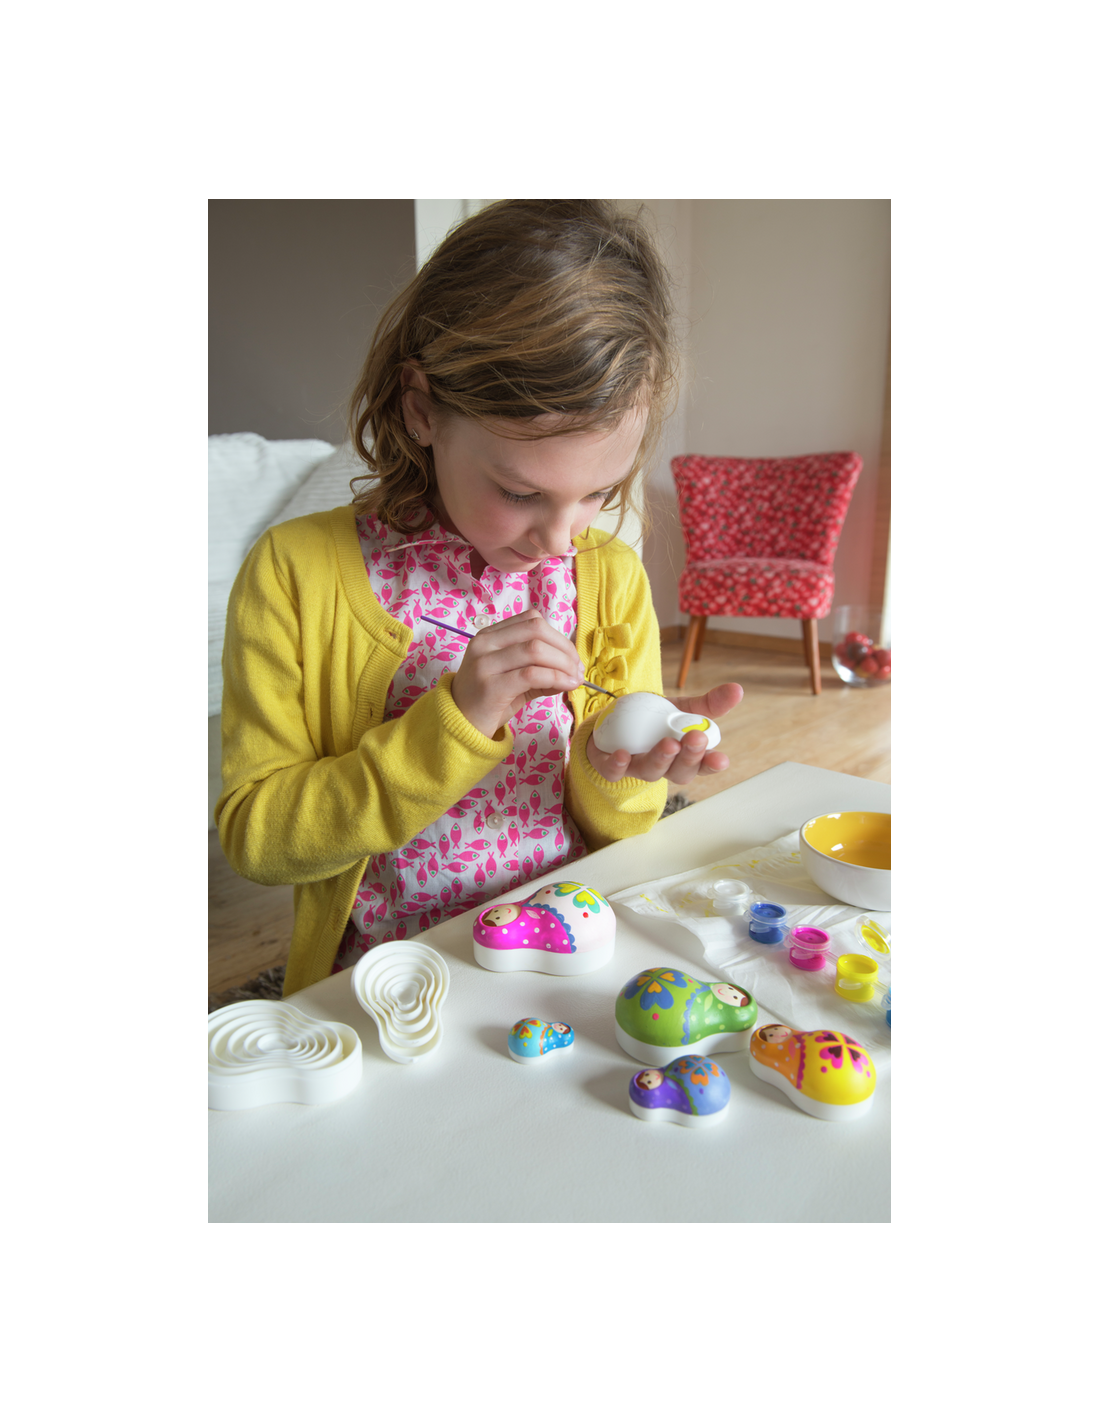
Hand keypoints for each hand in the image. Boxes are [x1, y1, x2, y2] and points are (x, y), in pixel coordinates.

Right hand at [450, 609, 584, 737]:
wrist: (459, 726)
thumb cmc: (488, 701)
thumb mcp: (515, 679)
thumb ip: (541, 669)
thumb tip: (574, 669)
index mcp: (489, 635)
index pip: (531, 621)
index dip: (558, 636)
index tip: (572, 658)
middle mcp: (484, 643)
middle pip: (536, 630)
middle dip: (564, 649)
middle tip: (577, 670)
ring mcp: (484, 664)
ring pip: (535, 650)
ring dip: (563, 664)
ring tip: (574, 680)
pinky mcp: (490, 686)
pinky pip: (531, 674)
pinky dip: (555, 678)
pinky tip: (565, 686)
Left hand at [585, 682, 743, 785]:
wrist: (615, 723)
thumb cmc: (654, 721)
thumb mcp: (682, 709)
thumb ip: (708, 703)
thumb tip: (738, 689)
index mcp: (684, 755)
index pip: (702, 765)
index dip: (711, 764)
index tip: (722, 759)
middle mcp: (664, 766)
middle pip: (680, 772)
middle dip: (689, 757)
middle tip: (696, 740)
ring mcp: (637, 768)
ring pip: (651, 772)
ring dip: (661, 759)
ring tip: (669, 744)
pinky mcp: (611, 767)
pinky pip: (614, 771)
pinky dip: (618, 764)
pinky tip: (622, 754)